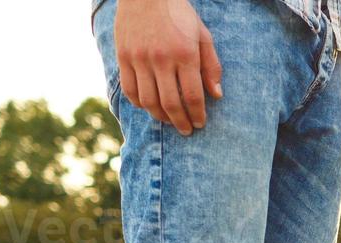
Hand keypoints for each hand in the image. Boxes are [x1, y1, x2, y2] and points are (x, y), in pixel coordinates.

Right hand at [115, 0, 222, 135]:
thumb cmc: (179, 13)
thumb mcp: (203, 35)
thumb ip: (211, 66)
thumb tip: (217, 95)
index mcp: (184, 54)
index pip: (192, 96)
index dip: (197, 115)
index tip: (200, 123)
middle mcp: (161, 59)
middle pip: (170, 104)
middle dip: (181, 122)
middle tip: (187, 130)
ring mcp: (139, 58)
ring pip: (148, 101)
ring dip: (160, 117)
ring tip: (169, 121)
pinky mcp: (123, 56)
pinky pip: (129, 90)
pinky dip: (139, 104)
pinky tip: (149, 107)